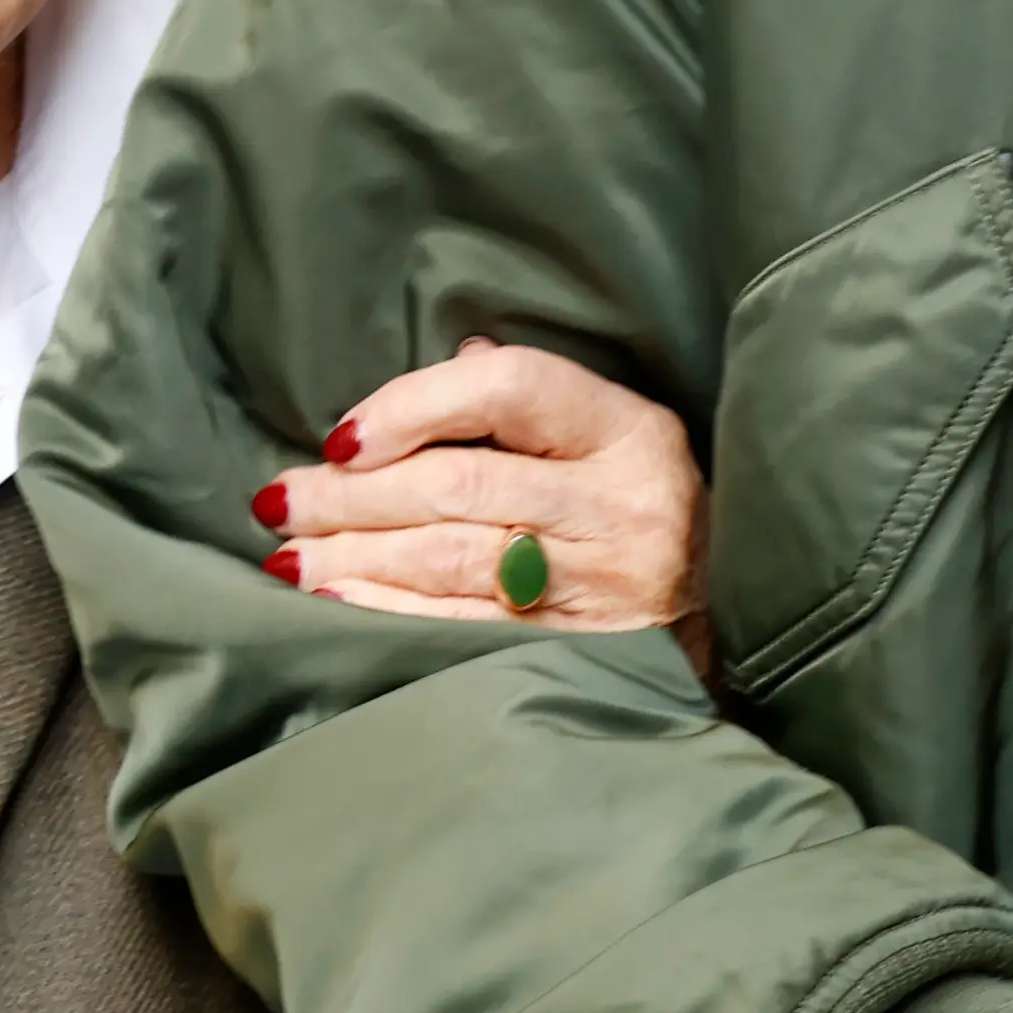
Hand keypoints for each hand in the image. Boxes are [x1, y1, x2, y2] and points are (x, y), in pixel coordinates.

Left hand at [253, 340, 710, 674]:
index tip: (340, 437)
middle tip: (279, 500)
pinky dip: (386, 612)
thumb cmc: (639, 502)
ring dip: (352, 557)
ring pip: (450, 560)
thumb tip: (449, 364)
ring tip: (287, 555)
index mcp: (625, 432)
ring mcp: (597, 584)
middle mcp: (617, 506)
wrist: (733, 611)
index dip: (414, 405)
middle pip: (458, 487)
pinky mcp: (572, 649)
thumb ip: (526, 396)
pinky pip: (461, 627)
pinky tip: (334, 602)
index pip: (509, 389)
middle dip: (351, 497)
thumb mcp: (611, 433)